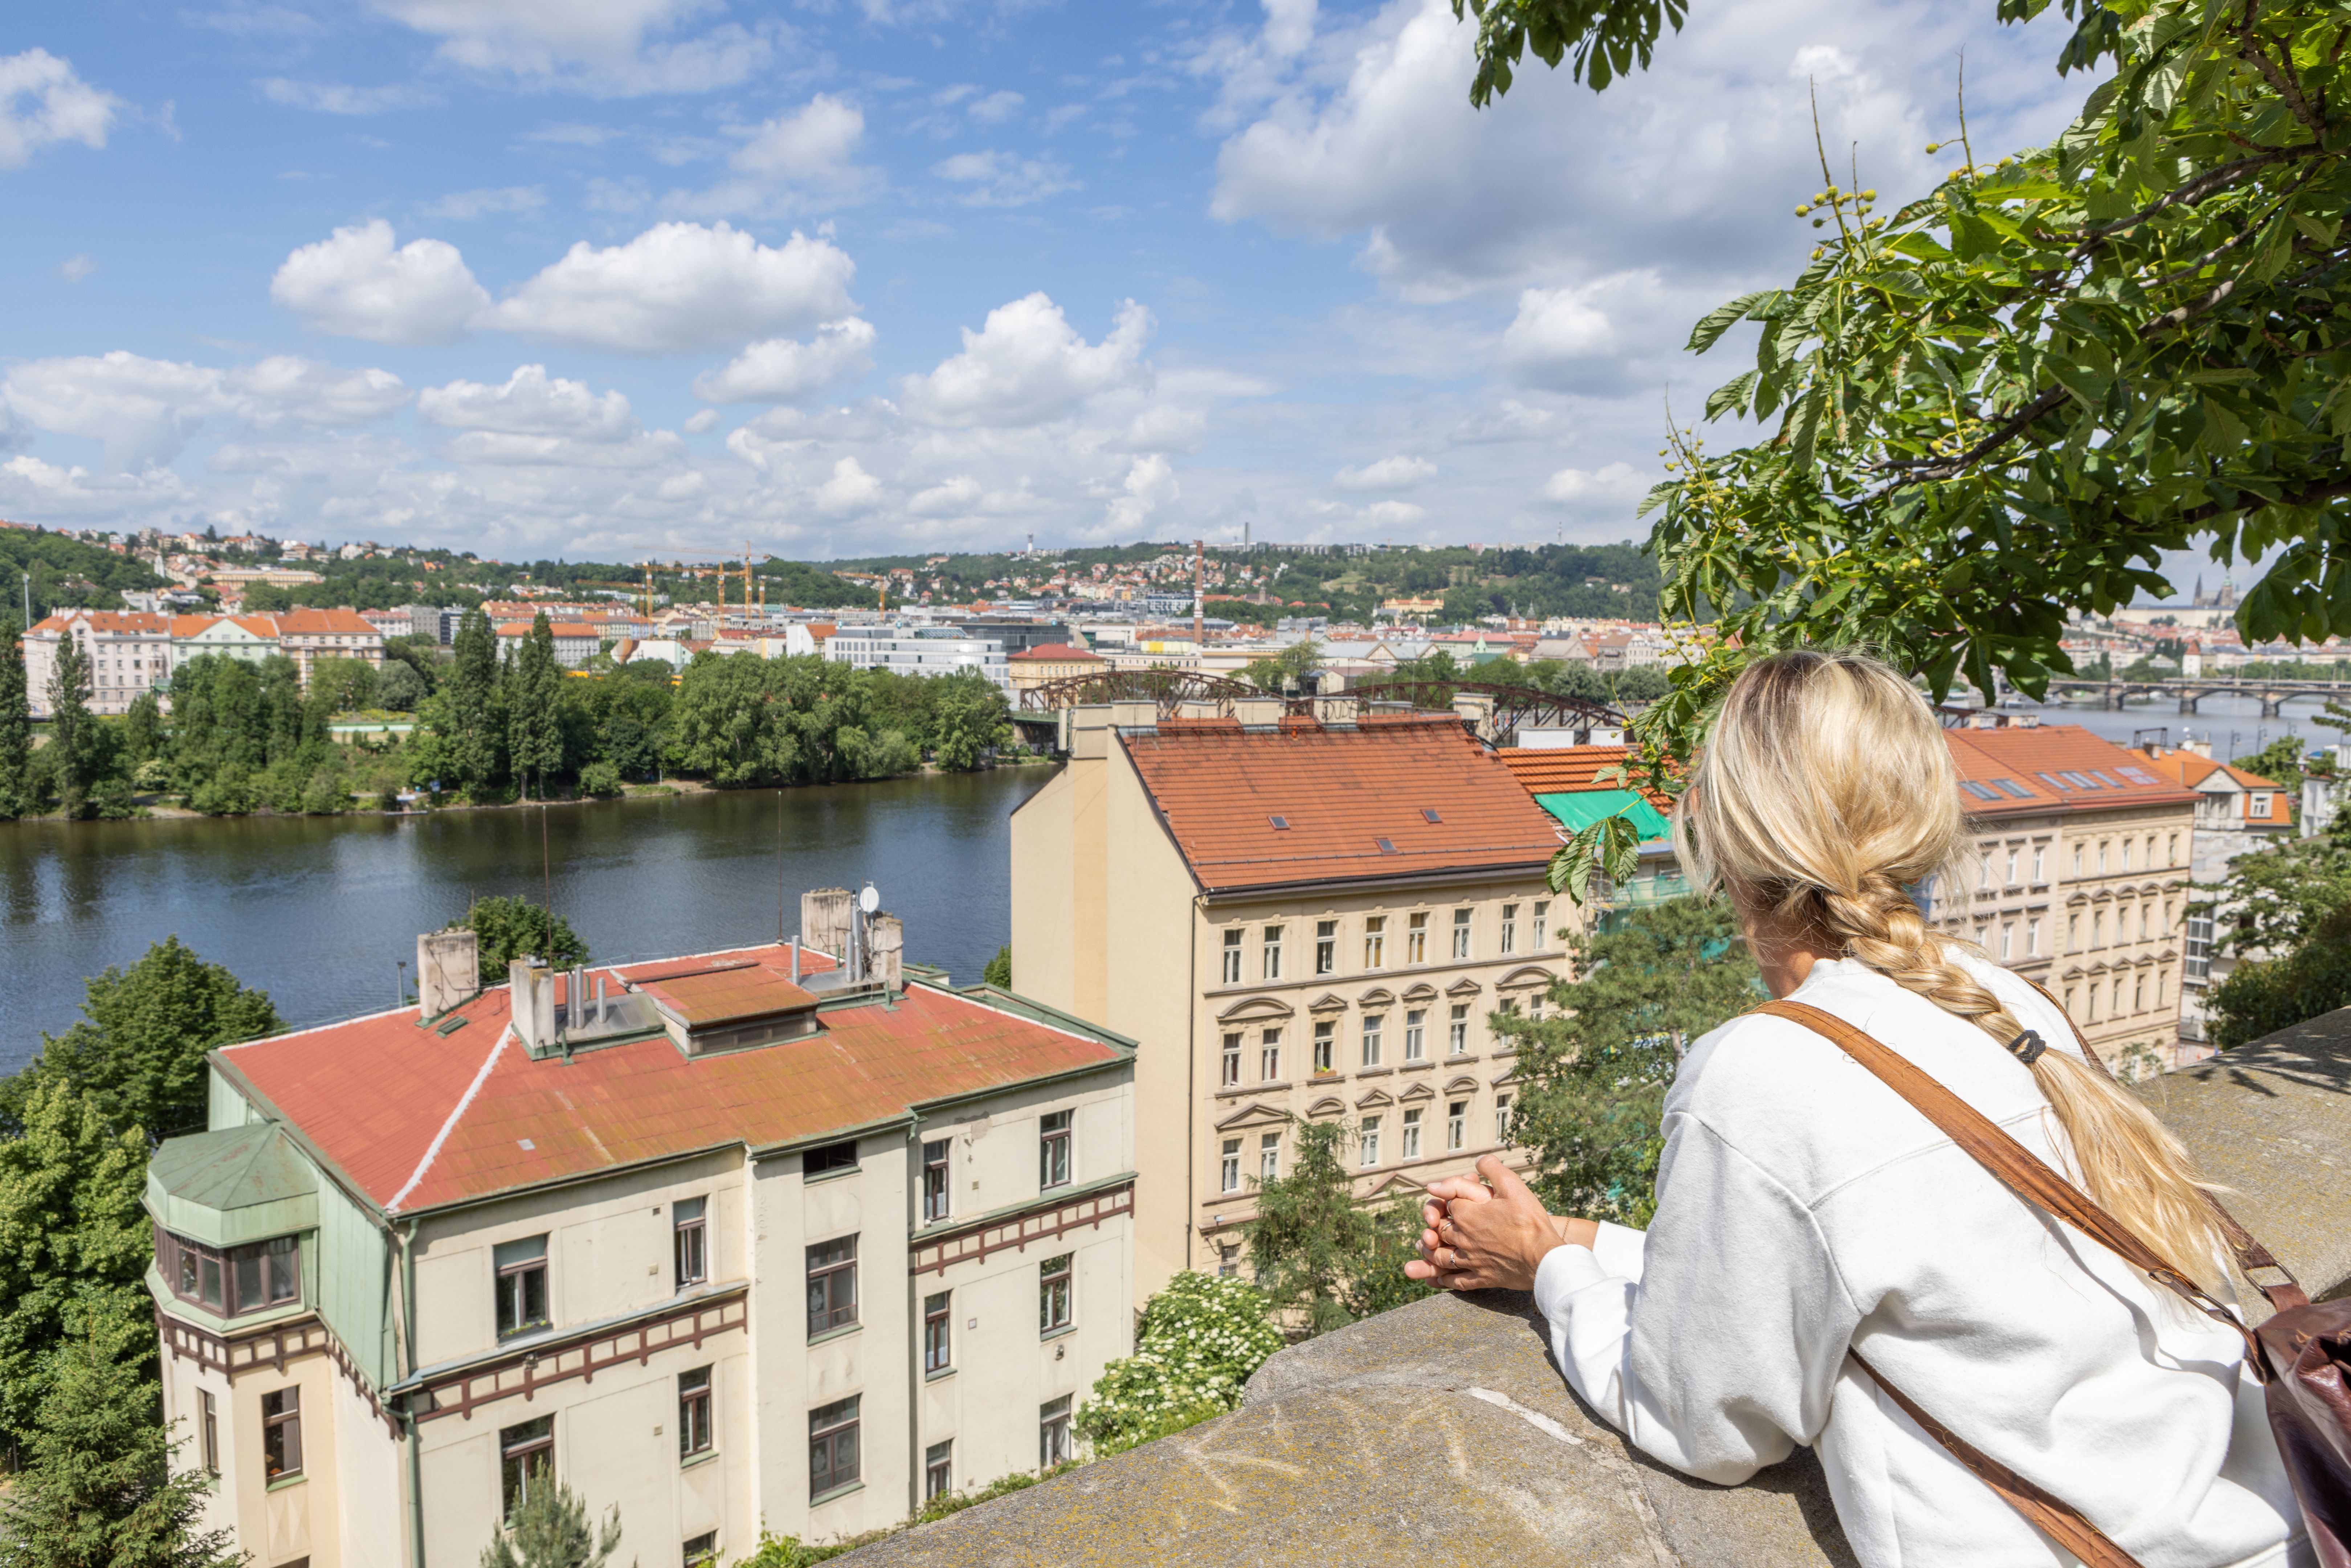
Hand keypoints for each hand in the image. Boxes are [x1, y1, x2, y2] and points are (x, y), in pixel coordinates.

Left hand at [1405, 1157, 1596, 1290]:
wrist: (1544, 1256)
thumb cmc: (1530, 1220)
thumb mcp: (1512, 1185)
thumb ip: (1492, 1168)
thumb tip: (1479, 1159)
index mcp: (1467, 1214)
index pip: (1448, 1202)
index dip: (1450, 1198)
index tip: (1455, 1198)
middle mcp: (1463, 1237)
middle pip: (1439, 1229)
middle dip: (1433, 1225)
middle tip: (1431, 1224)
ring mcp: (1470, 1260)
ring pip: (1440, 1256)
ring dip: (1430, 1252)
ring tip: (1426, 1248)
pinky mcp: (1481, 1278)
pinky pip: (1456, 1281)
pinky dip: (1444, 1279)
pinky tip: (1439, 1278)